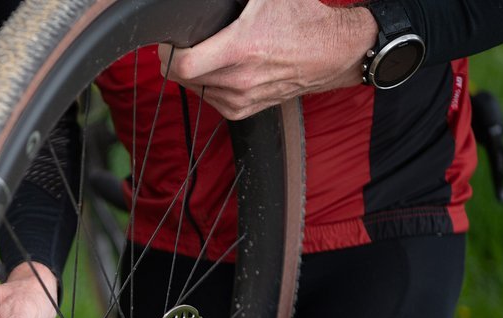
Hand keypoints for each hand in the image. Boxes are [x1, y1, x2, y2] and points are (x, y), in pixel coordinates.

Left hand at [159, 0, 376, 119]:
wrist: (333, 52)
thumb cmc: (303, 20)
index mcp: (241, 49)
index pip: (184, 64)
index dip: (169, 52)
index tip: (171, 41)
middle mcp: (239, 79)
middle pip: (182, 77)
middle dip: (177, 59)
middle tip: (185, 44)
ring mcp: (240, 99)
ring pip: (193, 89)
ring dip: (192, 73)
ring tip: (208, 54)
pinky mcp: (242, 111)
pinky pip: (209, 99)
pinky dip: (207, 84)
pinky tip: (221, 68)